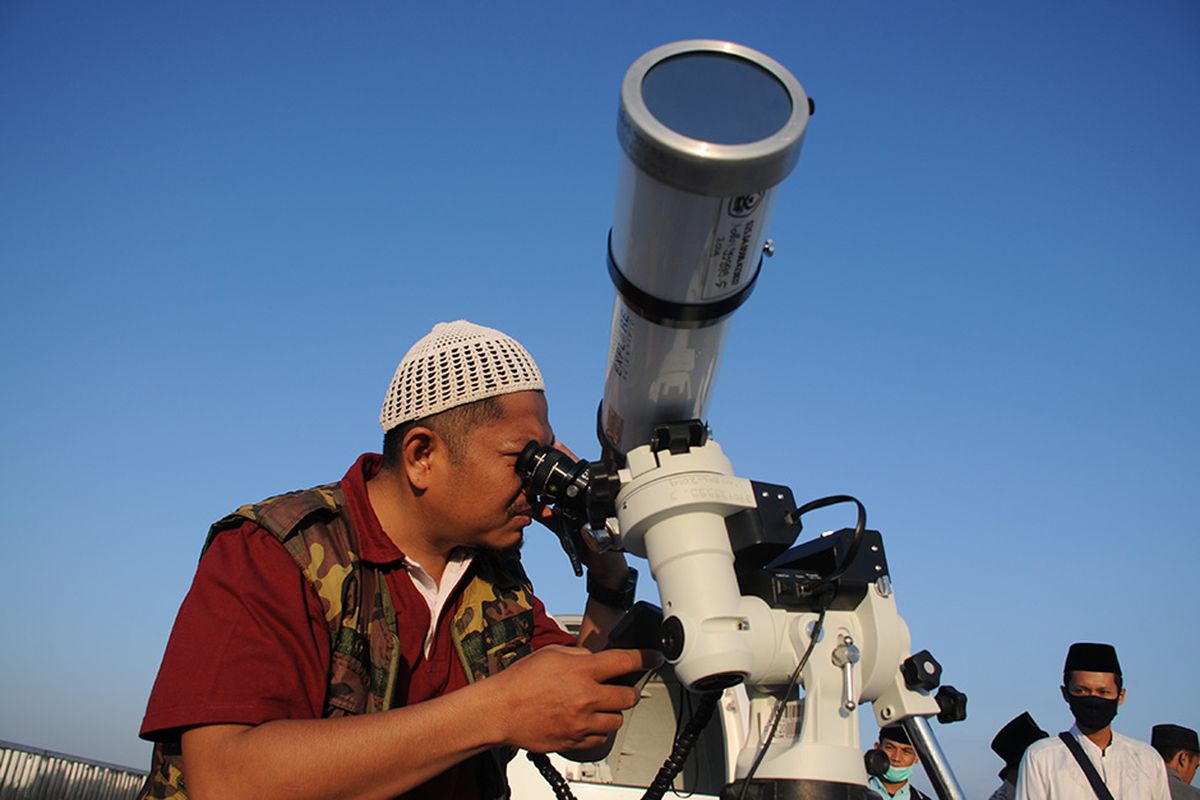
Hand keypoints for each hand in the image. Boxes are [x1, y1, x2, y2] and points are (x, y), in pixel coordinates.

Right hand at [487, 645, 659, 753]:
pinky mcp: (575, 741)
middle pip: (627, 696)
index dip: (646, 658)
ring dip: (612, 712)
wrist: (499, 711)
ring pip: (617, 720)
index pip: (625, 661)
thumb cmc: (520, 682)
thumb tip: (596, 659)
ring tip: (596, 706)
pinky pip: (600, 738)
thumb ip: (579, 656)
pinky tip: (585, 721)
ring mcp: (581, 722)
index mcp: (581, 671)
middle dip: (627, 691)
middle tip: (619, 688)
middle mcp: (586, 697)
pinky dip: (597, 730)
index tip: (655, 658)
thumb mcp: (551, 654)